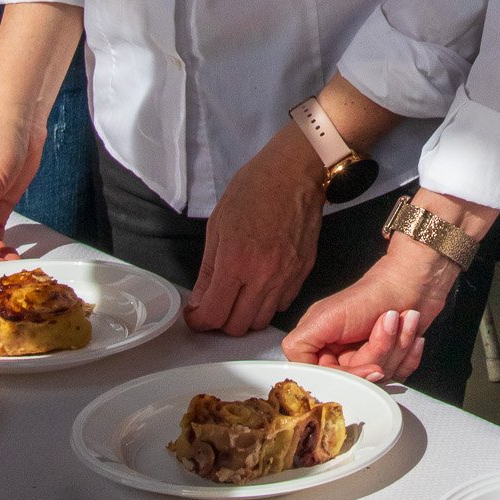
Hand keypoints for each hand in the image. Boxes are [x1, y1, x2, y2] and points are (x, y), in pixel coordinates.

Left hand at [185, 123, 325, 335]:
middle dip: (220, 321)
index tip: (195, 315)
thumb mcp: (218, 224)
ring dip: (245, 316)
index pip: (214, 314)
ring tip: (238, 297)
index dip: (198, 321)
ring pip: (262, 322)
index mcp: (236, 261)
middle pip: (238, 327)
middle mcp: (263, 276)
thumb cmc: (253, 189)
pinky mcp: (304, 272)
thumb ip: (208, 269)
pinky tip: (261, 286)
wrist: (296, 172)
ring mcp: (287, 276)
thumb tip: (199, 302)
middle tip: (215, 305)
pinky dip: (268, 304)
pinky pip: (283, 305)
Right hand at [282, 247, 457, 381]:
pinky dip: (410, 353)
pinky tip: (411, 331)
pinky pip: (400, 375)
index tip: (368, 365)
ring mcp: (367, 358)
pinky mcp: (391, 360)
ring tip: (400, 318)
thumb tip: (298, 370)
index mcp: (320, 345)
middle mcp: (342, 355)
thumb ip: (301, 343)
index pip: (327, 379)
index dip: (350, 375)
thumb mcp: (327, 316)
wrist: (414, 280)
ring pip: (381, 378)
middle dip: (379, 351)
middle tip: (387, 322)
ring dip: (397, 346)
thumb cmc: (372, 293)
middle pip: (359, 379)